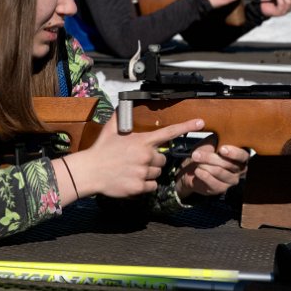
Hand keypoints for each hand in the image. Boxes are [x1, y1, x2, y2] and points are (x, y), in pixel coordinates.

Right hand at [59, 114, 205, 199]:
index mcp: (142, 141)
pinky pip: (152, 185)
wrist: (90, 171)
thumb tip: (123, 104)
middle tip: (137, 160)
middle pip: (162, 159)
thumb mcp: (111, 129)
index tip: (200, 122)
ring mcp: (143, 172)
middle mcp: (146, 156)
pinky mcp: (140, 186)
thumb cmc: (101, 150)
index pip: (169, 132)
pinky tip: (133, 179)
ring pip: (157, 172)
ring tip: (132, 170)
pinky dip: (145, 184)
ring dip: (149, 172)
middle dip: (153, 160)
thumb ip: (121, 117)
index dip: (186, 126)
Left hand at [175, 143, 248, 198]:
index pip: (243, 155)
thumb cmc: (206, 151)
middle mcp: (240, 169)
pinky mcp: (221, 189)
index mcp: (241, 155)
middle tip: (197, 154)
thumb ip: (219, 137)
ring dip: (205, 165)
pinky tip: (197, 171)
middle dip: (211, 158)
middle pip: (229, 164)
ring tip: (195, 160)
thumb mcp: (212, 141)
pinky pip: (214, 182)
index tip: (222, 149)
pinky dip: (204, 175)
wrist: (193, 166)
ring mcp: (231, 180)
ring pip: (220, 172)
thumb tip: (222, 129)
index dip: (233, 153)